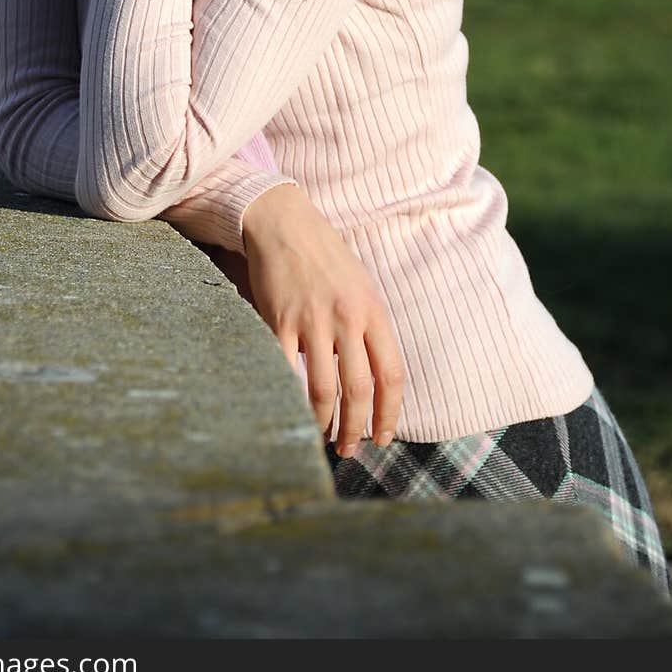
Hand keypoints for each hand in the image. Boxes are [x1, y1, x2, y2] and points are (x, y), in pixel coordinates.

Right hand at [241, 183, 404, 455]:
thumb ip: (367, 328)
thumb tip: (371, 377)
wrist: (284, 222)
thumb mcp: (359, 286)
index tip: (384, 437)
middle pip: (359, 389)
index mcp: (373, 311)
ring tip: (321, 438)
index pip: (392, 374)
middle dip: (356, 427)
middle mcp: (348, 318)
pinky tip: (291, 413)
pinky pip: (287, 371)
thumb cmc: (324, 256)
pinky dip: (290, 399)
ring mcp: (313, 320)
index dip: (389, 413)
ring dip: (324, 422)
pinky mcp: (280, 321)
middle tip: (349, 449)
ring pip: (324, 388)